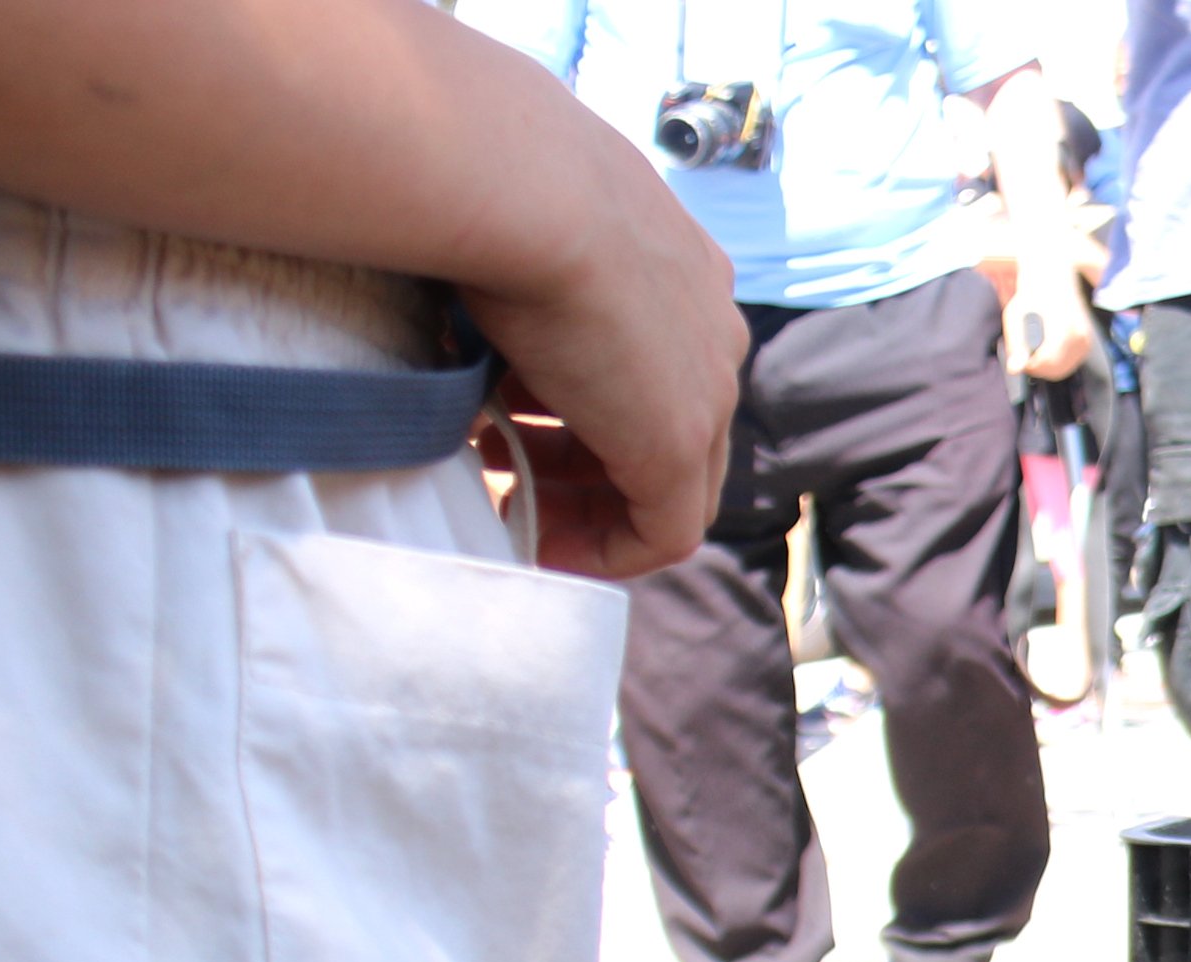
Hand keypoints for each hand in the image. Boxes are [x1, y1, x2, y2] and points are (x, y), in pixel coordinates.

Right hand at [456, 154, 742, 577]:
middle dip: (582, 459)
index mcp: (681, 269)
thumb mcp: (519, 226)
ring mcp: (705, 391)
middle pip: (667, 428)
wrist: (516, 184)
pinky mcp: (676, 445)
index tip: (509, 417)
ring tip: (503, 488)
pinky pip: (663, 533)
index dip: (587, 401)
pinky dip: (604, 550)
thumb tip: (478, 305)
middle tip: (503, 460)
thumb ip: (523, 269)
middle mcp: (712, 329)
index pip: (658, 365)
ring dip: (581, 498)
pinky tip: (537, 542)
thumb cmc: (490, 183)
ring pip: (667, 483)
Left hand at [1007, 255, 1096, 381]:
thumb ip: (1016, 344)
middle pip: (1056, 370)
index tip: (1019, 358)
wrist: (1053, 280)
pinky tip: (1046, 347)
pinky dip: (1056, 362)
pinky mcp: (1086, 345)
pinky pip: (1069, 365)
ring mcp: (1085, 341)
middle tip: (1024, 355)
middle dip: (1037, 367)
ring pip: (1062, 370)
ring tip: (1034, 347)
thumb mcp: (1015, 316)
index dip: (1030, 365)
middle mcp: (1078, 334)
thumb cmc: (1031, 297)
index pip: (1047, 361)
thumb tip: (1014, 370)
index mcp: (1062, 325)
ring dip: (1046, 366)